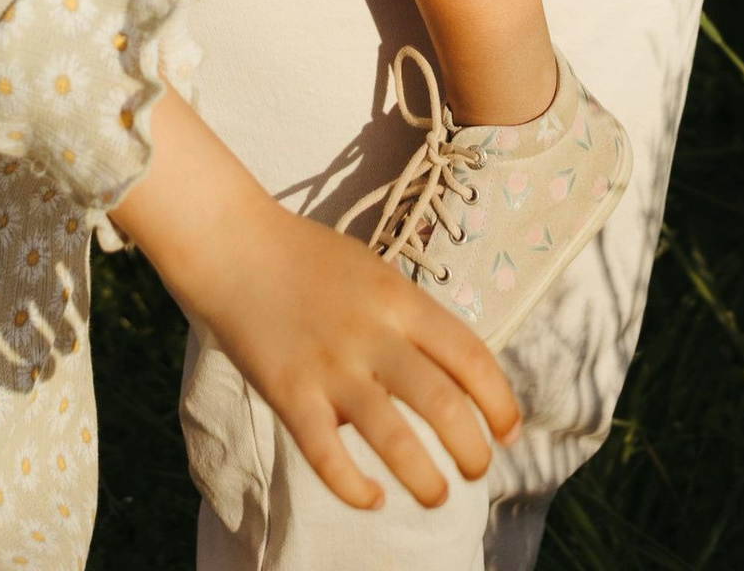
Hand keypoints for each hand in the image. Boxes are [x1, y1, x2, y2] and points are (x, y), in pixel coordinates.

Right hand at [111, 97, 517, 512]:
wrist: (233, 246)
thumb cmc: (308, 262)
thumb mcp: (374, 274)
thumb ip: (409, 321)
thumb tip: (450, 376)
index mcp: (399, 299)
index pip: (469, 355)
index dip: (500, 400)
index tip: (510, 432)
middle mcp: (372, 333)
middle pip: (442, 401)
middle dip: (472, 447)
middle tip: (478, 470)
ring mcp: (329, 365)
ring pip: (393, 436)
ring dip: (424, 477)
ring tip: (438, 494)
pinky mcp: (289, 392)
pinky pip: (327, 455)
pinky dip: (353, 487)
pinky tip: (371, 497)